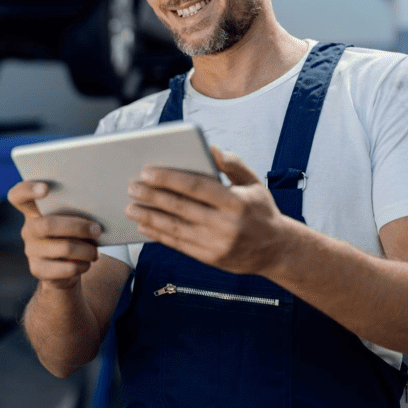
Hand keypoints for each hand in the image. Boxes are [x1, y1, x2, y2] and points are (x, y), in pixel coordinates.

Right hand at [7, 180, 102, 289]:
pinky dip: (82, 265)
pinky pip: (66, 268)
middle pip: (48, 225)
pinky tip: (87, 263)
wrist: (66, 268)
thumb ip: (76, 211)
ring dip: (86, 250)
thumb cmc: (74, 235)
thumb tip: (95, 217)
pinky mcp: (38, 269)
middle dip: (77, 227)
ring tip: (96, 252)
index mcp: (34, 210)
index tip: (45, 188)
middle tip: (97, 229)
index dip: (28, 190)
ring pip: (63, 248)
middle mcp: (29, 229)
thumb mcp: (73, 220)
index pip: (18, 195)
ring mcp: (31, 250)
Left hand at [125, 146, 290, 274]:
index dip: (169, 179)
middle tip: (132, 186)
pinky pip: (178, 245)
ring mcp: (216, 244)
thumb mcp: (253, 183)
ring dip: (149, 217)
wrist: (276, 250)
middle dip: (152, 196)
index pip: (196, 187)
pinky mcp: (209, 258)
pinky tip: (144, 225)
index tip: (147, 171)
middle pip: (180, 208)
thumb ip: (232, 164)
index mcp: (236, 202)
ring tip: (130, 207)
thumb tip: (210, 148)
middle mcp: (225, 225)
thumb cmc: (260, 210)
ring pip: (175, 228)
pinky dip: (159, 235)